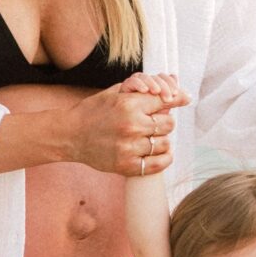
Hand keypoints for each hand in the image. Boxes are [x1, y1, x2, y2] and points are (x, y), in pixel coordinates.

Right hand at [71, 72, 186, 176]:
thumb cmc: (94, 111)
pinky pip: (158, 164)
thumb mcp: (116, 93)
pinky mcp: (126, 165)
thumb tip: (173, 90)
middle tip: (154, 121)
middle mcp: (131, 126)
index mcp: (129, 104)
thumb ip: (142, 90)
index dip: (177, 98)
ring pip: (165, 143)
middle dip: (164, 120)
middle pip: (169, 122)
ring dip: (161, 140)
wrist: (70, 135)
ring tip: (150, 137)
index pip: (165, 99)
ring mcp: (129, 147)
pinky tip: (157, 152)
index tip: (185, 98)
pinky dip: (163, 158)